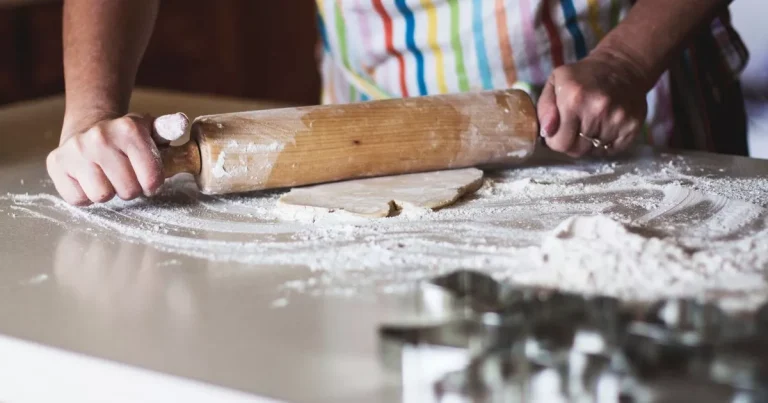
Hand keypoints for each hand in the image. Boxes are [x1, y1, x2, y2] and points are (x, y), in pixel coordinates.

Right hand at [47, 113, 163, 205]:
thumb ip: (169, 129)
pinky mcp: (56, 164)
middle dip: (131, 188)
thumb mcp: (151, 131)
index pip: (152, 179)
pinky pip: (78, 198)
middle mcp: (100, 137)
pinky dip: (86, 195)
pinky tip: (90, 179)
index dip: (153, 184)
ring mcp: (75, 150)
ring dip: (108, 191)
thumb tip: (182, 122)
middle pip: (128, 191)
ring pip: (102, 196)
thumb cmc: (126, 139)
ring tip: (108, 177)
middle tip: (126, 176)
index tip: (149, 179)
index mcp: (129, 129)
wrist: (88, 128)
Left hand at [537, 51, 648, 157]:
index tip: (559, 131)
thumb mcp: (555, 82)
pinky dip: (606, 144)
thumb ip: (544, 109)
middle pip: (577, 150)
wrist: (622, 65)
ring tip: (592, 123)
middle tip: (575, 128)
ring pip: (594, 151)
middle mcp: (597, 109)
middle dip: (572, 143)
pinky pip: (612, 150)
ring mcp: (617, 119)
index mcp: (574, 99)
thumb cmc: (583, 76)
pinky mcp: (632, 126)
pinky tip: (605, 126)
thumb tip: (546, 132)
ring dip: (590, 142)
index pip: (560, 143)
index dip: (556, 140)